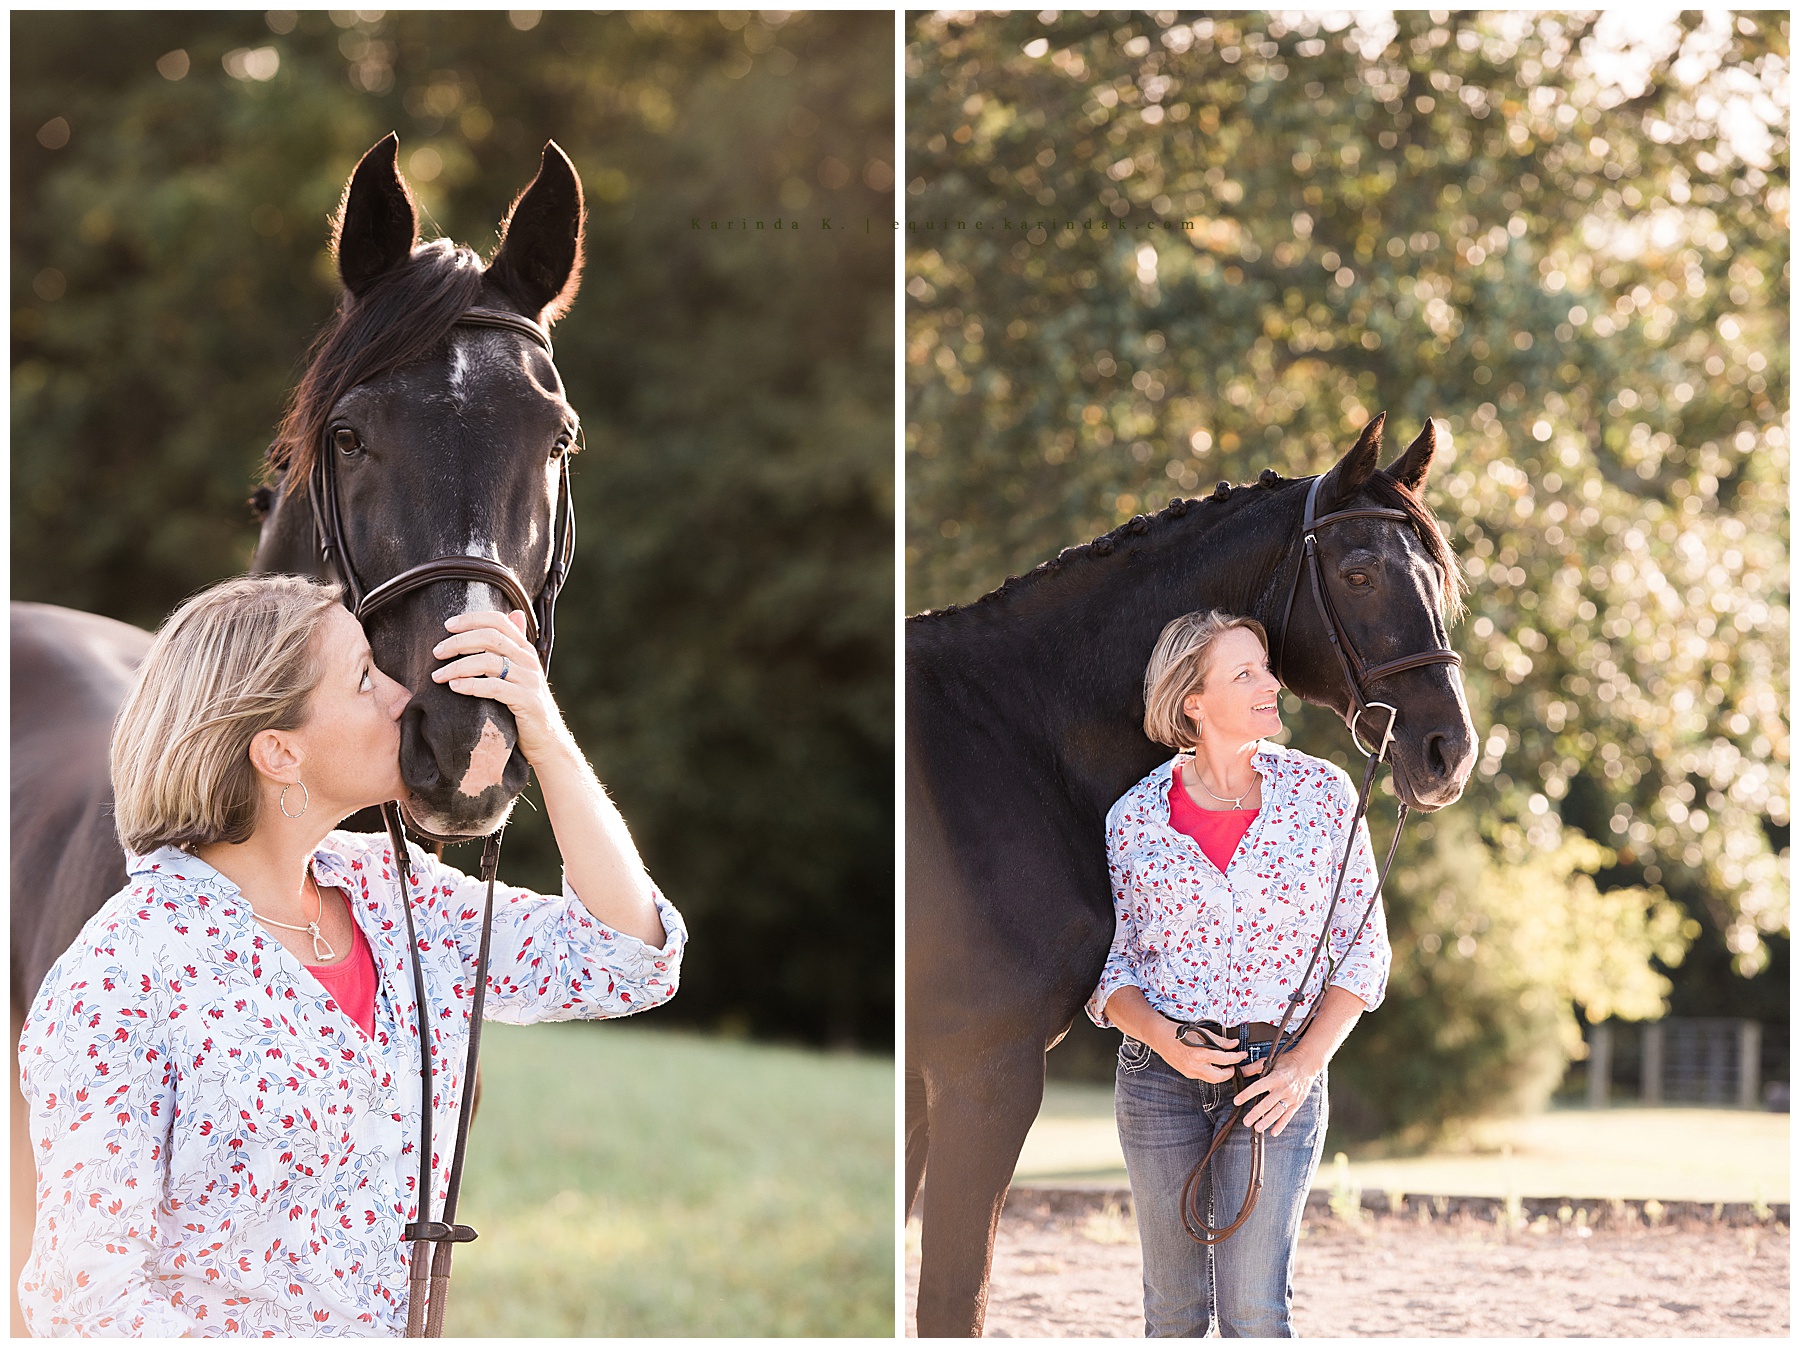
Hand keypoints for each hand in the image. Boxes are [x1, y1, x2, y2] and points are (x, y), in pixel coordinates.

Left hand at [430, 610, 566, 764]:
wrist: (548, 741)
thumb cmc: (525, 707)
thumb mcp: (520, 673)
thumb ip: (513, 647)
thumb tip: (514, 614)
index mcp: (525, 650)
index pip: (498, 621)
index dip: (471, 619)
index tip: (447, 625)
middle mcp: (529, 661)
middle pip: (490, 637)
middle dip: (458, 642)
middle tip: (436, 652)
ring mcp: (529, 680)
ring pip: (489, 661)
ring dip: (458, 666)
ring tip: (438, 676)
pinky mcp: (527, 701)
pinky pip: (494, 687)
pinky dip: (471, 685)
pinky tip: (455, 687)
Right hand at [1152, 1021, 1248, 1083]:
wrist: (1161, 1037)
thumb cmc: (1179, 1033)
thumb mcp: (1202, 1033)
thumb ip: (1219, 1041)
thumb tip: (1233, 1044)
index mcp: (1200, 1053)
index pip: (1225, 1059)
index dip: (1237, 1057)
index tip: (1242, 1055)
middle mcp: (1195, 1065)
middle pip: (1220, 1077)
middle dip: (1230, 1072)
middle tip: (1234, 1065)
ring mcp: (1190, 1072)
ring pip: (1212, 1080)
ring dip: (1220, 1074)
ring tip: (1223, 1065)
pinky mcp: (1187, 1074)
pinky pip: (1203, 1077)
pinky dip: (1210, 1072)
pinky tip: (1211, 1065)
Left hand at [1232, 1051, 1317, 1135]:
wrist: (1307, 1064)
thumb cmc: (1287, 1062)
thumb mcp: (1271, 1061)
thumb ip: (1254, 1068)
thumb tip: (1240, 1072)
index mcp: (1275, 1077)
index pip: (1259, 1087)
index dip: (1247, 1094)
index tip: (1237, 1101)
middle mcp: (1283, 1089)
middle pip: (1267, 1103)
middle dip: (1256, 1113)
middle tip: (1246, 1121)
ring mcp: (1291, 1097)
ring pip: (1277, 1111)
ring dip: (1267, 1121)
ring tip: (1257, 1128)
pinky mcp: (1296, 1103)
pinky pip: (1288, 1116)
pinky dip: (1281, 1125)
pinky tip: (1273, 1132)